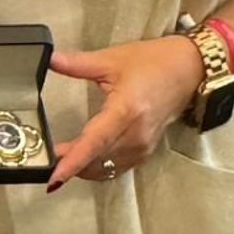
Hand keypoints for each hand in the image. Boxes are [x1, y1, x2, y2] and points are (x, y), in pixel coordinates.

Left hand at [44, 35, 204, 190]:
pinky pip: (118, 167)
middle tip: (45, 158)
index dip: (73, 160)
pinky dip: (98, 167)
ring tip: (60, 161)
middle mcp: (136, 134)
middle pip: (97, 159)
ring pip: (106, 167)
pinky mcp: (146, 150)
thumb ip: (78, 63)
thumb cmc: (152, 62)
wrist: (188, 70)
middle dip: (70, 163)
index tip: (54, 175)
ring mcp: (143, 146)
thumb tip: (51, 60)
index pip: (95, 141)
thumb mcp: (111, 59)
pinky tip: (85, 161)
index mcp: (126, 110)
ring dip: (83, 168)